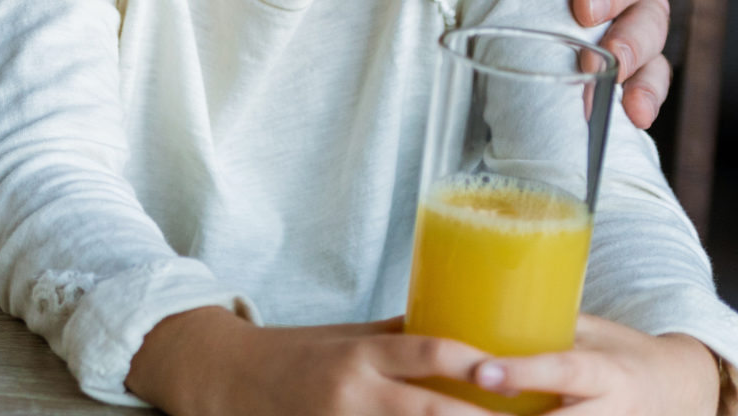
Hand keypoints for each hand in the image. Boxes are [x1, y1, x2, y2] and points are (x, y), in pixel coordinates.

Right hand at [127, 308, 500, 415]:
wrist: (226, 379)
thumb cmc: (295, 354)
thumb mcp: (348, 337)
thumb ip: (402, 339)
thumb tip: (465, 329)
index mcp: (361, 353)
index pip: (425, 350)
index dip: (470, 362)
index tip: (510, 371)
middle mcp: (354, 392)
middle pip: (432, 410)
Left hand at [476, 317, 727, 415]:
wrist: (683, 392)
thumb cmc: (623, 354)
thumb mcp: (594, 333)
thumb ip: (544, 330)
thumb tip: (473, 312)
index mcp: (610, 373)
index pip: (566, 372)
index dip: (524, 373)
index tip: (482, 372)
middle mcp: (614, 413)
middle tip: (449, 411)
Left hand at [564, 0, 670, 129]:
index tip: (582, 9)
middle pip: (650, 14)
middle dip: (632, 41)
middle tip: (599, 64)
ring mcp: (623, 32)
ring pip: (655, 57)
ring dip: (647, 82)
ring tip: (626, 108)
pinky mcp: (611, 69)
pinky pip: (641, 88)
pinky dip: (642, 104)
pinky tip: (631, 123)